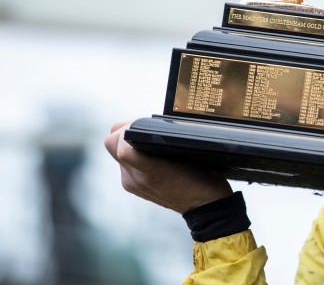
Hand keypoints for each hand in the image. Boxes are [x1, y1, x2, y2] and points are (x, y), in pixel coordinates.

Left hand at [104, 121, 232, 212]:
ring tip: (149, 143)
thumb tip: (154, 125)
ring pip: (114, 152)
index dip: (130, 128)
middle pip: (111, 143)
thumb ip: (170, 140)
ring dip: (127, 143)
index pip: (120, 144)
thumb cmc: (203, 179)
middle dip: (123, 132)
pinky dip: (131, 155)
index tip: (145, 124)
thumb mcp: (192, 154)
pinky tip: (149, 155)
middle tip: (144, 130)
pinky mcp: (132, 187)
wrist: (204, 207)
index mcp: (150, 170)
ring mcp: (131, 183)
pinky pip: (123, 163)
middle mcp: (135, 178)